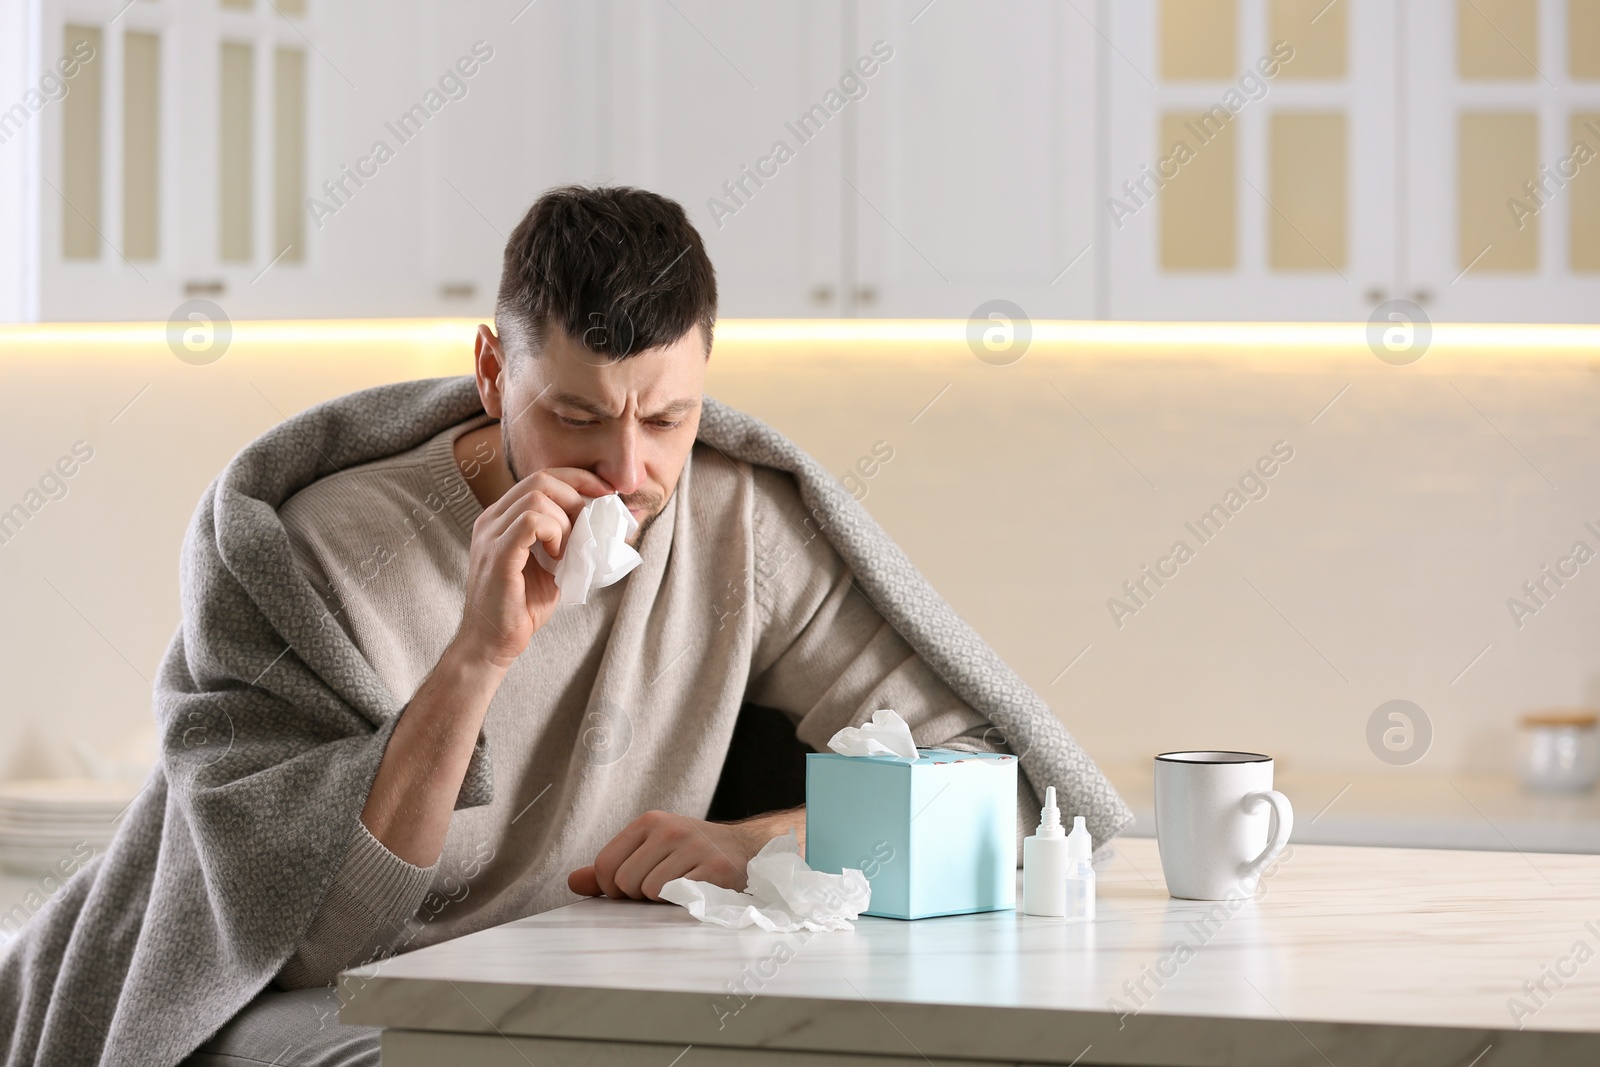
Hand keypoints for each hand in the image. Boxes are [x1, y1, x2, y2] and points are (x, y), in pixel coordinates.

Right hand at [453, 466, 614, 669]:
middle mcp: (492, 519)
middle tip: (590, 525)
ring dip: (565, 520)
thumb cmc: (521, 607)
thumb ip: (571, 540)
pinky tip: (558, 555)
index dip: (578, 479)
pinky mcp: (497, 553)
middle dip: (577, 495)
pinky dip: (554, 533)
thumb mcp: (554, 565)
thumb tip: (609, 522)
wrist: (493, 642)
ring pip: (537, 497)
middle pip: (540, 479)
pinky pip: (530, 521)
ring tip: (569, 549)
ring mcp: (491, 534)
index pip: (541, 477)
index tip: (606, 493)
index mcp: (502, 517)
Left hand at [567, 807, 804, 900]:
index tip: (633, 890)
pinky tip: (697, 892)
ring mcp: (694, 847)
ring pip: (650, 892)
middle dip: (638, 896)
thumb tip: (573, 881)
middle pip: (625, 881)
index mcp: (649, 822)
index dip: (613, 888)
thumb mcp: (651, 851)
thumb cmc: (692, 855)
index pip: (605, 864)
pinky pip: (678, 897)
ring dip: (662, 902)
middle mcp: (670, 829)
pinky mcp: (715, 869)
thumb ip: (610, 866)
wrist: (748, 850)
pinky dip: (683, 903)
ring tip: (681, 889)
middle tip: (661, 890)